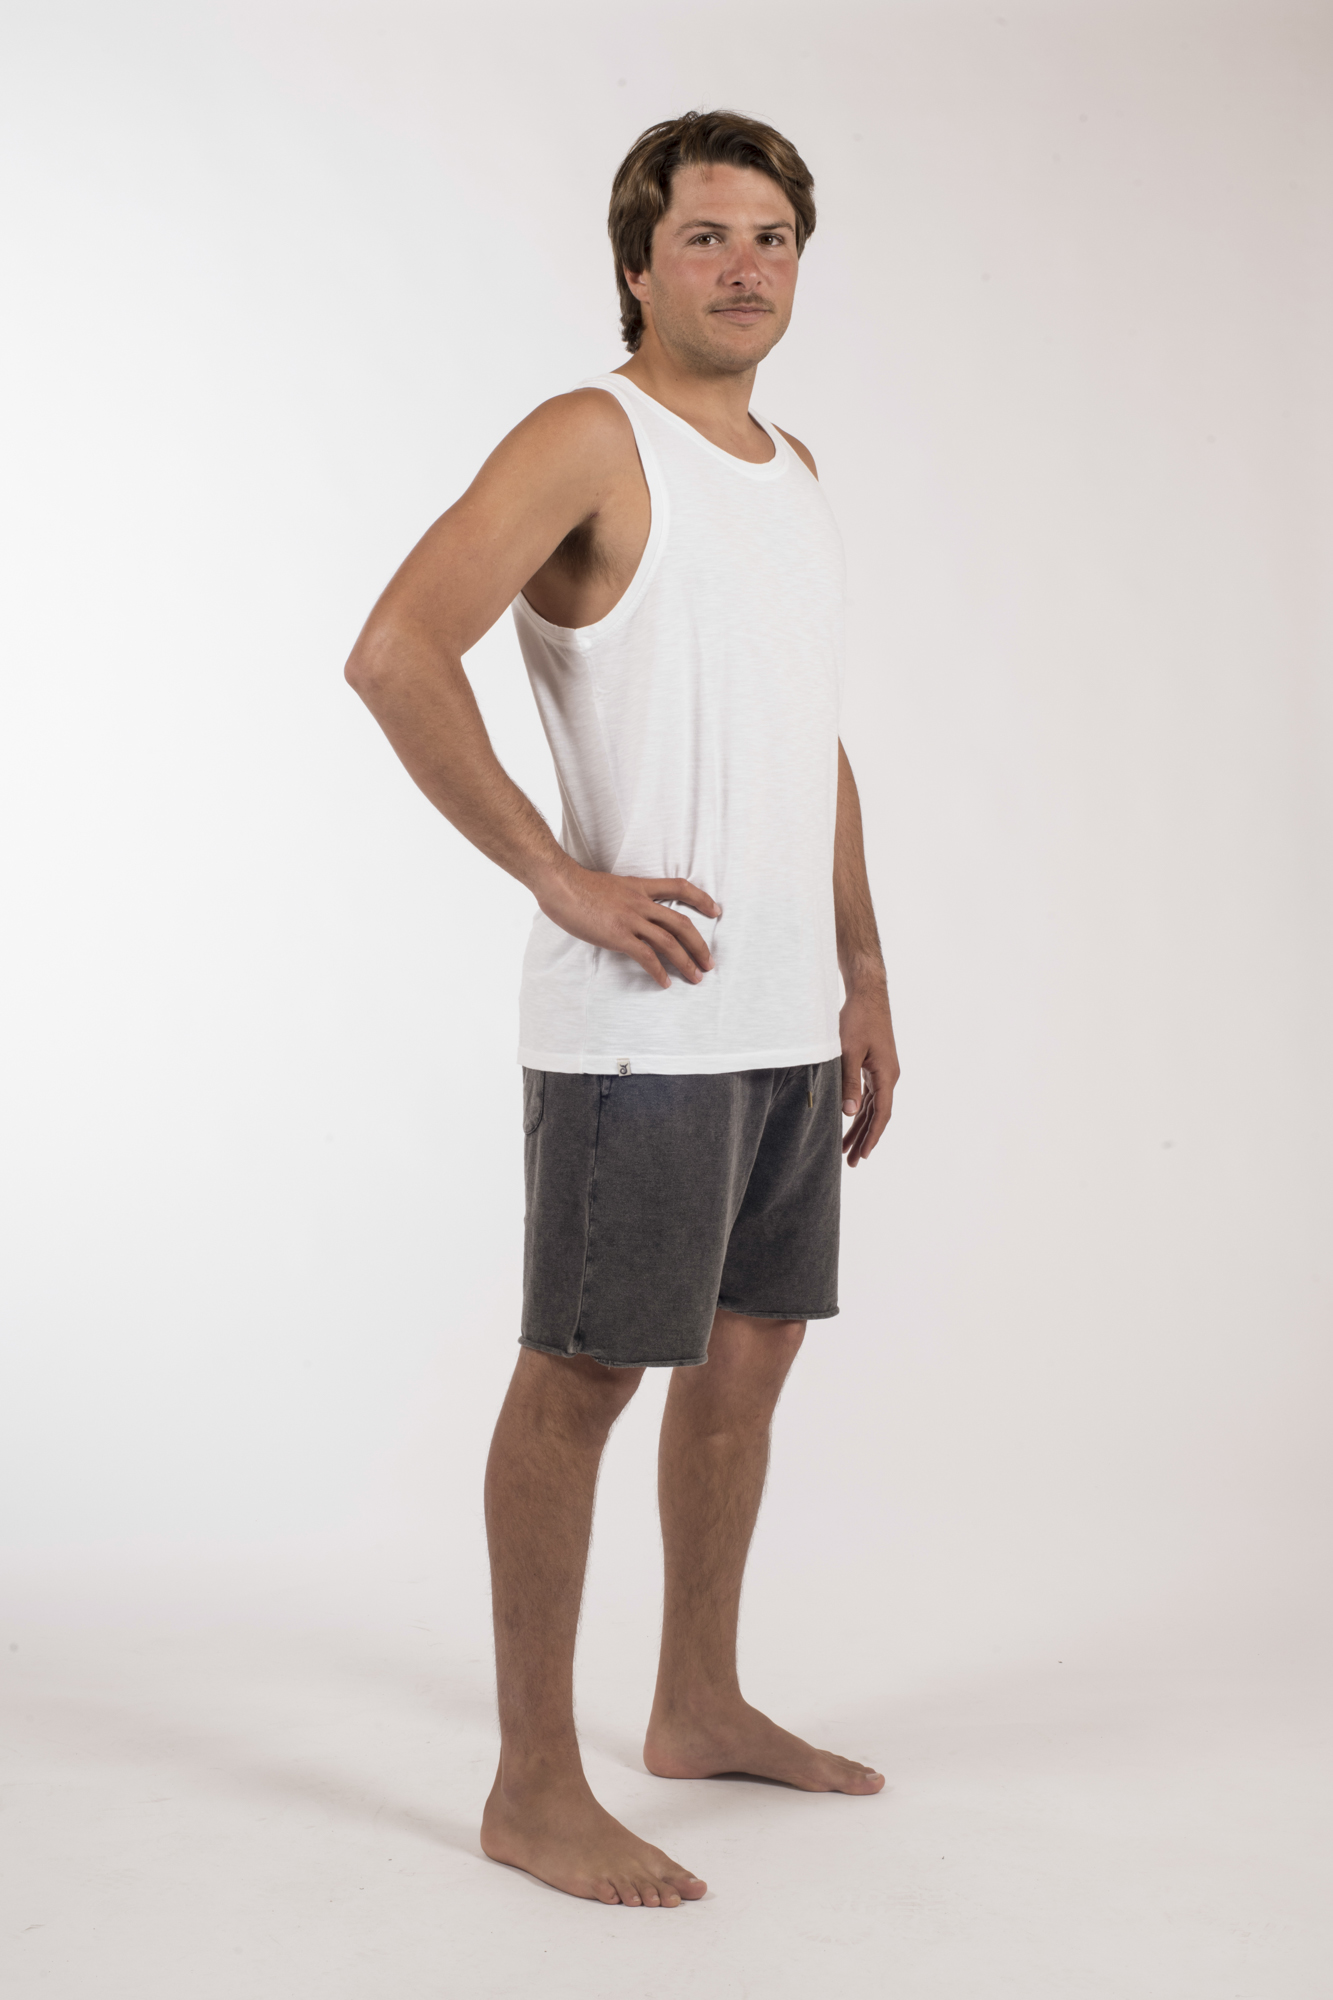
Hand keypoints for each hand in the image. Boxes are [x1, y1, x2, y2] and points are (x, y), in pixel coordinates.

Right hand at [535, 861, 719, 988]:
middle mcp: (640, 903)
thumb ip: (622, 898)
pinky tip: (665, 982)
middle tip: (709, 962)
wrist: (560, 883)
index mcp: (639, 887)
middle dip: (699, 945)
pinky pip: (646, 956)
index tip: (715, 910)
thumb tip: (624, 911)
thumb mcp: (609, 886)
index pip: (679, 887)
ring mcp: (631, 919)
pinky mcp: (619, 935)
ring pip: (670, 942)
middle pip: (681, 923)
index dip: (701, 898)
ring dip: (686, 962)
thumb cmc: (576, 885)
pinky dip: (659, 971)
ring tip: (696, 977)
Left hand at [839, 984, 898, 1166]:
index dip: (872, 1136)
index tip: (863, 1155)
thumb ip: (849, 1082)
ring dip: (860, 1126)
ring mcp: (882, 1070)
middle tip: (852, 1162)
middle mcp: (888, 1076)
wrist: (867, 994)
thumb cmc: (858, 1019)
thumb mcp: (849, 1051)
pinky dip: (859, 1109)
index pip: (881, 1114)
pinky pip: (868, 1094)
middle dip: (864, 1138)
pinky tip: (849, 1121)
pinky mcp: (874, 1064)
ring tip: (846, 1148)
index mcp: (886, 1075)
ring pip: (872, 1106)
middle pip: (877, 1114)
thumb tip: (848, 1112)